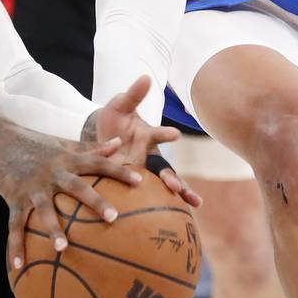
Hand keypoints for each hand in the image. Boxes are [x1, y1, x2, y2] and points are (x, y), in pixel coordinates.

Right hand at [0, 121, 141, 272]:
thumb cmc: (35, 143)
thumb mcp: (64, 143)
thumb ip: (92, 148)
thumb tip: (120, 144)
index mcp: (67, 159)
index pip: (98, 163)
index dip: (119, 171)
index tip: (140, 181)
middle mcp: (52, 172)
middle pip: (77, 187)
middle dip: (95, 201)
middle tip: (113, 217)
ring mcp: (32, 186)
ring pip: (45, 209)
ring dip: (53, 229)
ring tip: (64, 248)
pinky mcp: (13, 198)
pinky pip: (14, 225)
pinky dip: (15, 246)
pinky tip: (18, 266)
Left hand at [88, 75, 201, 207]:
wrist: (103, 139)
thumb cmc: (114, 120)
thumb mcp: (119, 105)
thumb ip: (132, 94)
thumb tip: (145, 77)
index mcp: (146, 136)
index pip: (157, 135)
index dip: (165, 135)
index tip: (176, 136)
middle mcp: (149, 156)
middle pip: (164, 168)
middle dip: (172, 177)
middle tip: (177, 187)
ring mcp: (144, 172)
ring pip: (163, 185)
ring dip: (177, 193)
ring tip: (193, 204)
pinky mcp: (135, 184)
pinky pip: (148, 198)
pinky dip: (160, 208)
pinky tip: (176, 220)